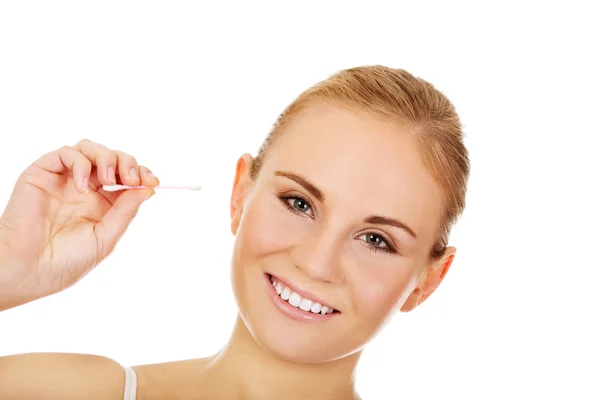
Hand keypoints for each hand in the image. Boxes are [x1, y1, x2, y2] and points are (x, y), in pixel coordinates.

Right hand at [0, 139, 157, 309]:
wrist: (27, 270)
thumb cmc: (64, 262)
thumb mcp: (105, 238)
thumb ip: (125, 211)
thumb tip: (148, 188)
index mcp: (102, 204)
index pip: (126, 178)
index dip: (141, 174)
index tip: (153, 181)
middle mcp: (84, 188)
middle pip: (113, 159)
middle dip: (128, 163)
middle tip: (132, 179)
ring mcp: (64, 179)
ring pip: (91, 149)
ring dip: (107, 158)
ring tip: (109, 180)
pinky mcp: (42, 173)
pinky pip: (66, 153)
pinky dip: (80, 163)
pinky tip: (81, 187)